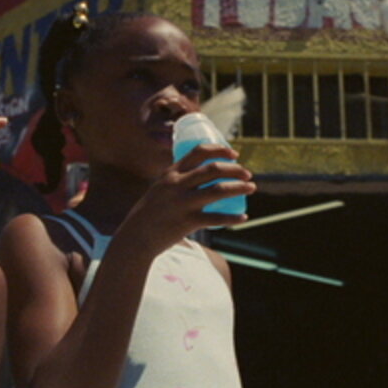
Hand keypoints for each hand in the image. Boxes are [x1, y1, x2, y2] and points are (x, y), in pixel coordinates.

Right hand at [116, 143, 254, 255]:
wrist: (136, 237)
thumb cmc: (150, 213)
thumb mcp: (161, 189)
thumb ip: (178, 181)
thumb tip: (202, 176)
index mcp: (171, 174)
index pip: (199, 152)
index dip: (220, 150)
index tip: (235, 154)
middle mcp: (177, 185)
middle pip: (213, 169)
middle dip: (235, 169)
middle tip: (248, 174)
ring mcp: (183, 203)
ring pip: (218, 190)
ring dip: (239, 188)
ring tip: (251, 188)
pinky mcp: (187, 222)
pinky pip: (216, 218)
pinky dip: (232, 218)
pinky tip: (244, 217)